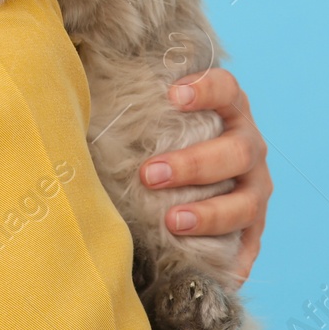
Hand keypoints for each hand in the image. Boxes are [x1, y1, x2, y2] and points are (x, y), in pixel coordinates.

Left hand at [139, 67, 270, 284]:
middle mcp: (249, 145)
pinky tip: (215, 271)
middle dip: (194, 163)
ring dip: (210, 213)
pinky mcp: (253, 229)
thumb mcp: (148, 112)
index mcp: (229, 108)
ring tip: (172, 221)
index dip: (206, 88)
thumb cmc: (158, 137)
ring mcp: (256, 188)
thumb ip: (122, 89)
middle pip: (236, 150)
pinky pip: (249, 246)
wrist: (182, 182)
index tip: (173, 95)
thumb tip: (73, 58)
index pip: (227, 88)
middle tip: (150, 174)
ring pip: (246, 201)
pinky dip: (235, 259)